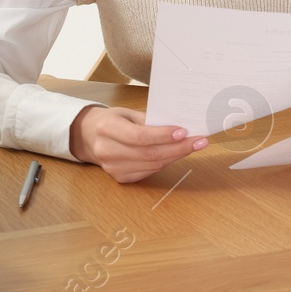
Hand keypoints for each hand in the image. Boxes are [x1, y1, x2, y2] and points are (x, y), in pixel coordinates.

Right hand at [68, 106, 206, 182]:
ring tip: (194, 146)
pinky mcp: (120, 178)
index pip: (139, 136)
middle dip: (178, 148)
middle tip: (199, 141)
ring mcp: (112, 168)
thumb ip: (150, 121)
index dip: (163, 135)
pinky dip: (165, 163)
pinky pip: (149, 172)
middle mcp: (106, 150)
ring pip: (152, 165)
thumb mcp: (128, 113)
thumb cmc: (114, 120)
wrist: (91, 136)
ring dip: (176, 156)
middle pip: (149, 154)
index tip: (185, 131)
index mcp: (107, 128)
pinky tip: (177, 154)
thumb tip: (179, 127)